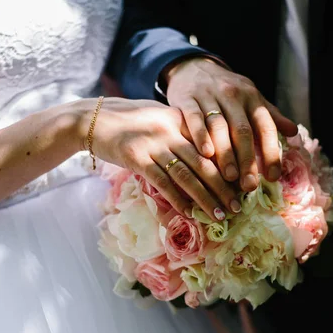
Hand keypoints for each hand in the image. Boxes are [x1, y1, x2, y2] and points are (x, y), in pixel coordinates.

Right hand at [74, 97, 240, 220]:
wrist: (91, 119)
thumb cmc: (127, 121)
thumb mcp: (159, 118)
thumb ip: (182, 131)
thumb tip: (207, 154)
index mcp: (180, 119)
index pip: (211, 144)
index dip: (228, 167)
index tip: (240, 185)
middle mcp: (170, 130)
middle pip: (204, 162)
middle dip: (223, 187)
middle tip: (237, 206)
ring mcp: (153, 144)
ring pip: (187, 175)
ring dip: (205, 198)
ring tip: (220, 214)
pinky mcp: (136, 158)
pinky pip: (162, 183)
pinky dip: (177, 199)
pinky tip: (189, 213)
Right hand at [164, 57, 297, 190]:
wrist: (193, 68)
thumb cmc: (226, 91)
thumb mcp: (250, 98)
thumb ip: (270, 116)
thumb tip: (293, 133)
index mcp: (252, 98)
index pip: (265, 127)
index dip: (270, 153)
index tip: (272, 177)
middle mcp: (233, 95)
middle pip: (243, 131)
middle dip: (247, 160)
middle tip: (249, 186)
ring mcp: (209, 96)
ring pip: (219, 127)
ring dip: (226, 154)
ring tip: (229, 178)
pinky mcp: (187, 99)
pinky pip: (194, 119)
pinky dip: (200, 136)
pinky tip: (205, 154)